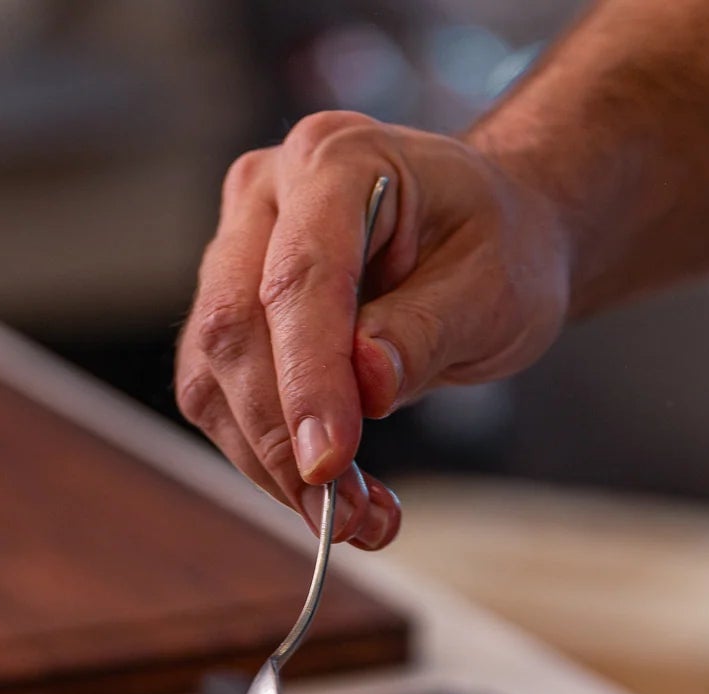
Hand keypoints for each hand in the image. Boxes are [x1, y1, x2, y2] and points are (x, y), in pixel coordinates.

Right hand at [176, 112, 572, 549]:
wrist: (488, 240)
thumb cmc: (495, 246)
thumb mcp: (494, 286)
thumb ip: (425, 332)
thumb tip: (363, 386)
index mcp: (336, 159)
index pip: (298, 278)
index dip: (308, 378)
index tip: (330, 463)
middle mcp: (265, 199)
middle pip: (233, 330)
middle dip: (282, 439)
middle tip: (345, 516)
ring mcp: (232, 259)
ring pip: (213, 380)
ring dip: (273, 467)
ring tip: (355, 518)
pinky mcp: (226, 324)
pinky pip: (220, 406)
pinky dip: (269, 465)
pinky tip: (331, 496)